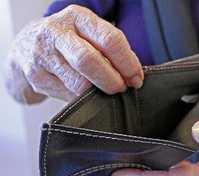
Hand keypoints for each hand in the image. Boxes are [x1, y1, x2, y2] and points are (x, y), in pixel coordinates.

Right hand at [5, 5, 142, 102]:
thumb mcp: (87, 34)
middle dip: (111, 80)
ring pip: (78, 83)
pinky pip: (67, 95)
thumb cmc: (67, 42)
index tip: (136, 78)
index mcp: (77, 17)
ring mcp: (42, 55)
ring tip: (104, 92)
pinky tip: (85, 95)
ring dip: (97, 92)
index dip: (128, 63)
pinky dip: (82, 99)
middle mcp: (57, 32)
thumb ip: (109, 50)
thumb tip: (133, 76)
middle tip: (121, 89)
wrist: (25, 47)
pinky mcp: (36, 77)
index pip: (110, 39)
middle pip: (89, 61)